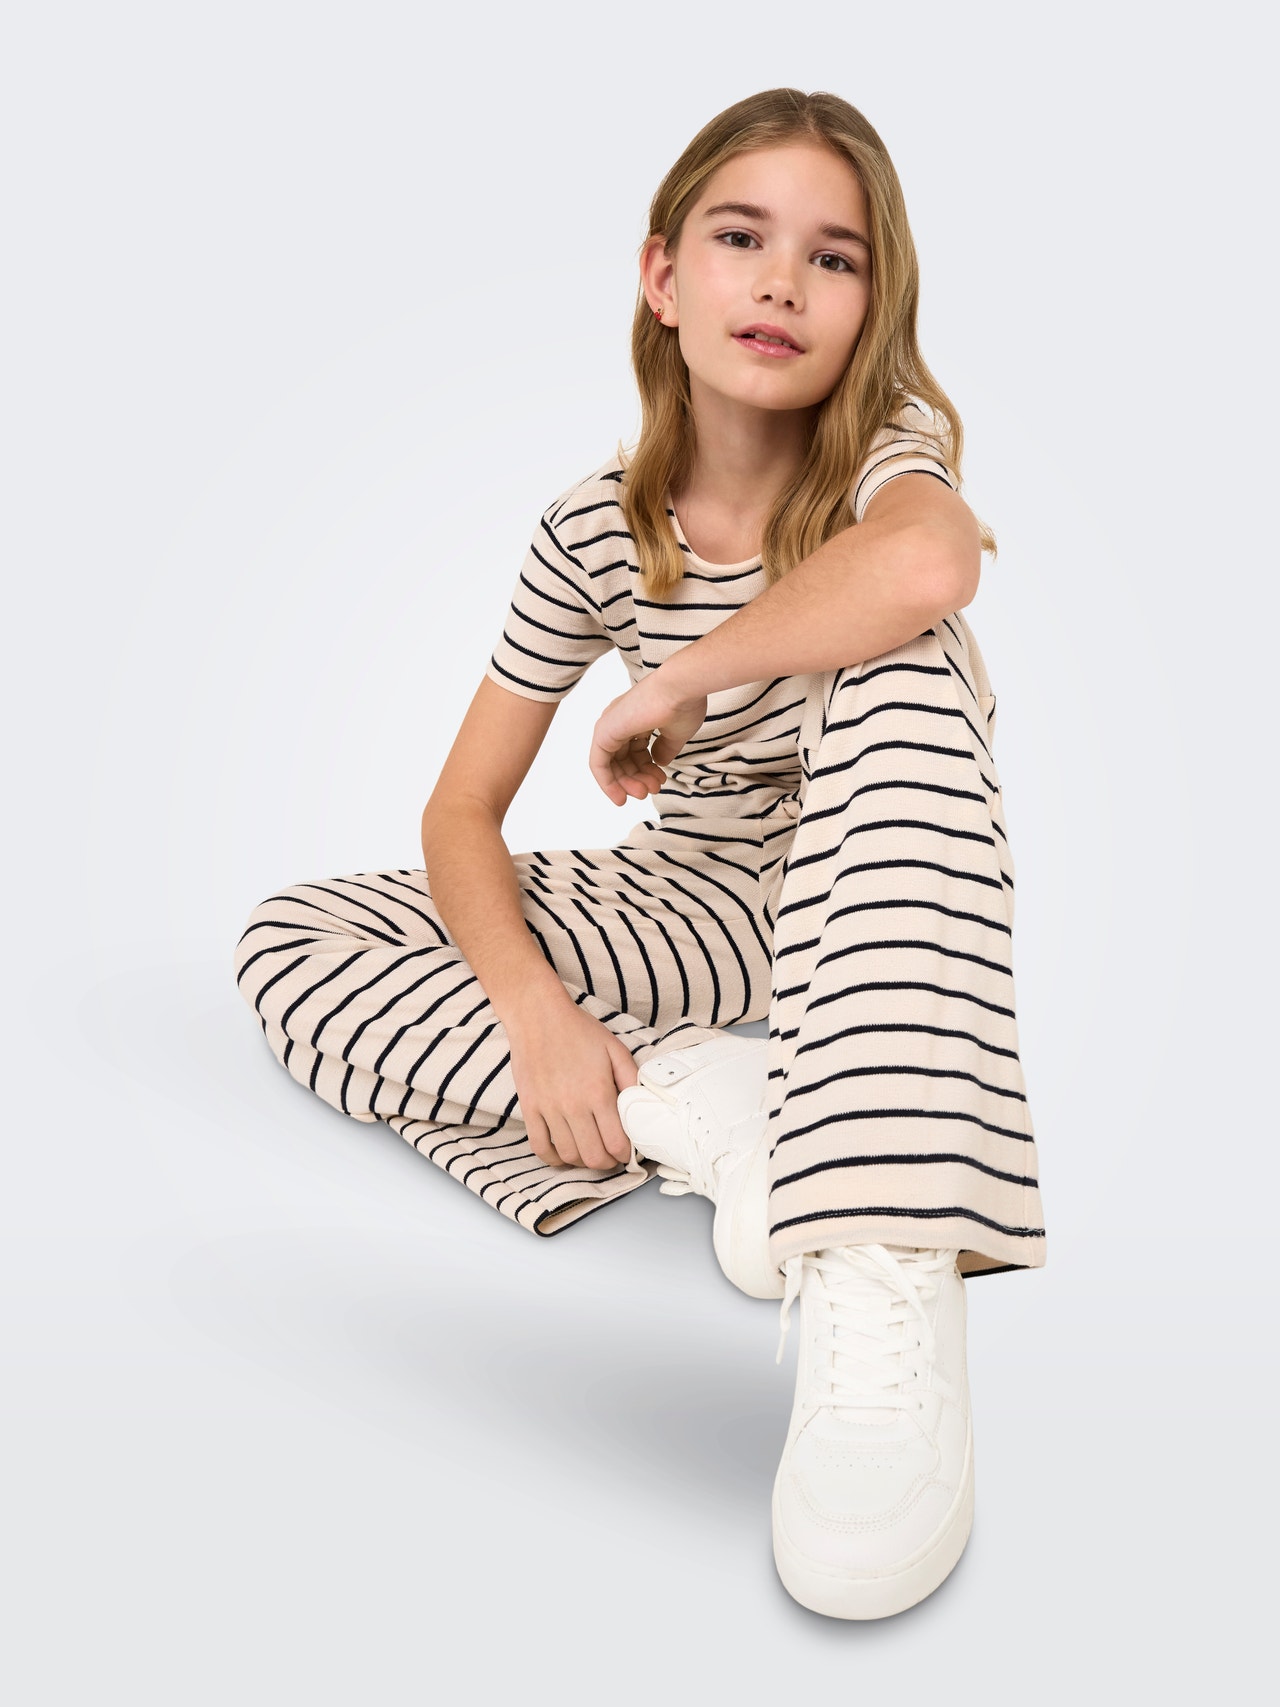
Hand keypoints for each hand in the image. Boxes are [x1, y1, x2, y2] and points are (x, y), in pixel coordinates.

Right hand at [505, 1002, 641, 1169]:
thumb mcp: (615, 1049)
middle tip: (611, 1156)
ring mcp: (548, 1109)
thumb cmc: (579, 1031)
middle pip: (593, 1157)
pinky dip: (553, 1158)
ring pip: (568, 1155)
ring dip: (582, 1161)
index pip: (616, 1144)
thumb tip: (641, 1107)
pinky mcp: (529, 1108)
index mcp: (598, 1092)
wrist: (538, 1016)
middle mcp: (573, 1105)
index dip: (625, 1154)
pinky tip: (563, 1153)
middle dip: (607, 1163)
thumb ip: (631, 1080)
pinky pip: (540, 1147)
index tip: (627, 1151)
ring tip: (590, 1152)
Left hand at [588, 670, 707, 804]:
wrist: (681, 687)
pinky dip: (608, 782)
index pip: (634, 750)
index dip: (646, 770)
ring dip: (627, 783)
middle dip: (637, 779)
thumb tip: (659, 763)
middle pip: (622, 759)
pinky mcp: (605, 731)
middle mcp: (620, 720)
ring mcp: (611, 724)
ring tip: (646, 792)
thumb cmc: (683, 704)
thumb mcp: (676, 734)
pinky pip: (598, 763)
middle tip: (652, 791)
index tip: (660, 783)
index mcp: (636, 717)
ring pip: (611, 764)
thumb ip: (665, 749)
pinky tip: (620, 796)